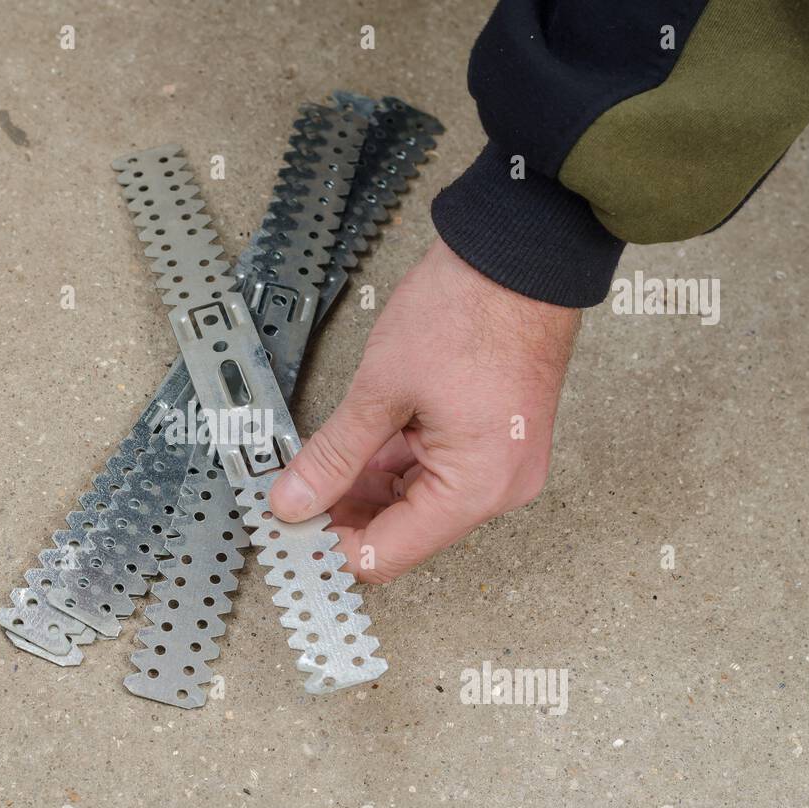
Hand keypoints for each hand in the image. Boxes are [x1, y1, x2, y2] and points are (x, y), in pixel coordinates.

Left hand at [270, 238, 580, 581]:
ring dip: (365, 489)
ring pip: (416, 501)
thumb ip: (332, 454)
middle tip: (291, 496)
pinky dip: (392, 465)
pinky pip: (436, 472)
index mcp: (476, 487)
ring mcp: (500, 465)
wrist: (520, 253)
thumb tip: (294, 500)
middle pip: (404, 532)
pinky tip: (352, 449)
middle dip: (344, 516)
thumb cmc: (467, 310)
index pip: (388, 554)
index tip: (288, 531)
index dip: (330, 549)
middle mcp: (498, 488)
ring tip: (314, 466)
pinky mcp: (494, 441)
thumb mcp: (380, 389)